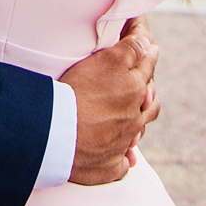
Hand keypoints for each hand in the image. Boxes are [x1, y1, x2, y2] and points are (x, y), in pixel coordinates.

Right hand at [61, 17, 159, 185]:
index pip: (147, 63)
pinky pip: (122, 162)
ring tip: (134, 114)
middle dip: (146, 87)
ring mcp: (122, 144)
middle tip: (141, 78)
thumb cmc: (79, 93)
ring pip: (138, 131)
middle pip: (148, 100)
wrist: (57, 135)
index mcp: (135, 90)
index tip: (145, 40)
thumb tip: (148, 44)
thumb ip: (130, 50)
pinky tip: (124, 154)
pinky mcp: (108, 166)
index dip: (145, 47)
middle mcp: (133, 119)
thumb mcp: (106, 61)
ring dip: (138, 121)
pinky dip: (124, 157)